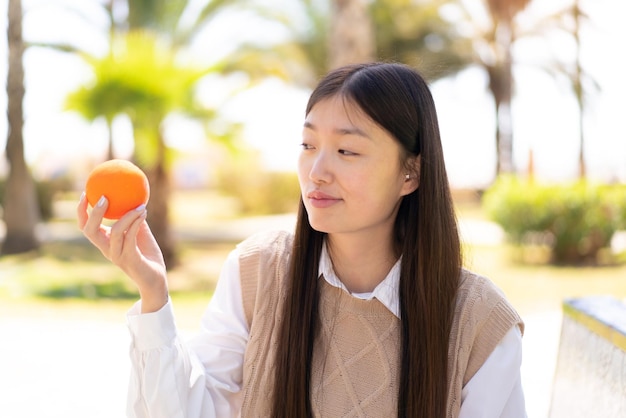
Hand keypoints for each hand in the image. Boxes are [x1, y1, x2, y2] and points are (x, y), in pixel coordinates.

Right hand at [77, 193, 167, 312]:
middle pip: (90, 231)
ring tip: (138, 205)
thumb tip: (134, 196)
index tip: (85, 193)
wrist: (155, 279)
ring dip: (127, 216)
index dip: (81, 212)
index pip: (86, 227)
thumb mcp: (140, 232)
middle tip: (104, 197)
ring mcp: (117, 255)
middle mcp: (106, 249)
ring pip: (115, 232)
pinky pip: (130, 238)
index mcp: (105, 243)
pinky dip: (136, 223)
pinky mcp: (130, 259)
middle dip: (93, 213)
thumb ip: (134, 218)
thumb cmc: (147, 255)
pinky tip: (143, 212)